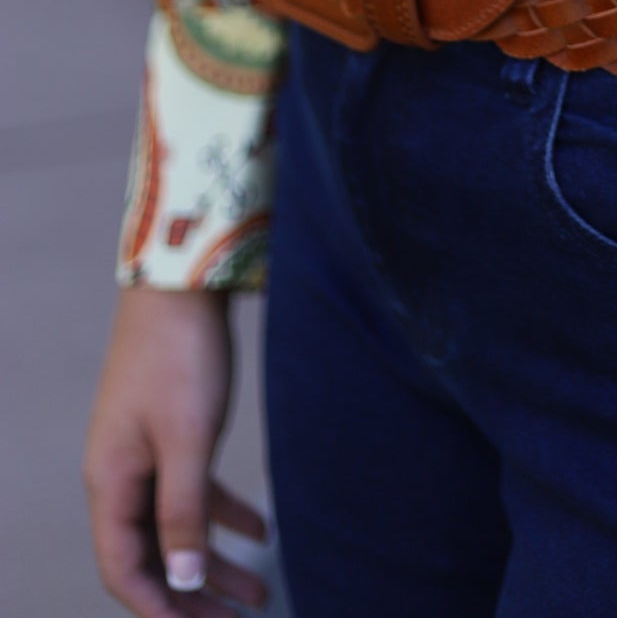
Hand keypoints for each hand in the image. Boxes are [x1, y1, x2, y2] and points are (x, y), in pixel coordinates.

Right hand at [84, 283, 268, 614]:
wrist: (182, 277)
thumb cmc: (180, 354)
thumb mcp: (187, 439)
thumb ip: (183, 512)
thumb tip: (182, 581)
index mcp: (110, 481)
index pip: (124, 569)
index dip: (158, 609)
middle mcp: (121, 472)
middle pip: (151, 555)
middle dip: (191, 596)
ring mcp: (145, 450)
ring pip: (177, 525)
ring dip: (214, 562)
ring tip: (258, 595)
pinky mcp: (172, 428)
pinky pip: (195, 489)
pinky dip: (224, 514)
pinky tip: (262, 531)